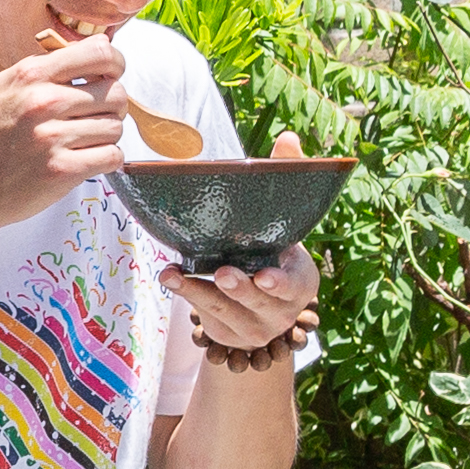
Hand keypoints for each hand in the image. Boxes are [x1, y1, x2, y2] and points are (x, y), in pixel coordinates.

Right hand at [0, 32, 140, 234]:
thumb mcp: (4, 88)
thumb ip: (49, 66)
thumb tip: (101, 47)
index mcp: (30, 75)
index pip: (100, 54)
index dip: (116, 64)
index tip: (112, 76)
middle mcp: (42, 102)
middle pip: (116, 94)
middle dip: (112, 108)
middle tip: (94, 118)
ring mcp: (52, 138)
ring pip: (116, 127)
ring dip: (106, 137)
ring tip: (81, 142)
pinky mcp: (62, 171)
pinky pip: (113, 156)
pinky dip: (105, 160)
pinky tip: (85, 160)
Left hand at [174, 138, 325, 359]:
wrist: (262, 305)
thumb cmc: (271, 251)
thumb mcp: (282, 224)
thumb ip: (286, 181)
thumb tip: (288, 137)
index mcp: (300, 280)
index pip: (296, 284)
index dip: (282, 282)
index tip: (266, 275)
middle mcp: (280, 308)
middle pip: (261, 301)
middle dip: (241, 289)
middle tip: (225, 273)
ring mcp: (253, 325)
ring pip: (227, 311)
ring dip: (199, 292)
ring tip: (174, 275)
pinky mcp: (226, 331)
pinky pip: (205, 315)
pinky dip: (186, 294)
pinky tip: (169, 276)